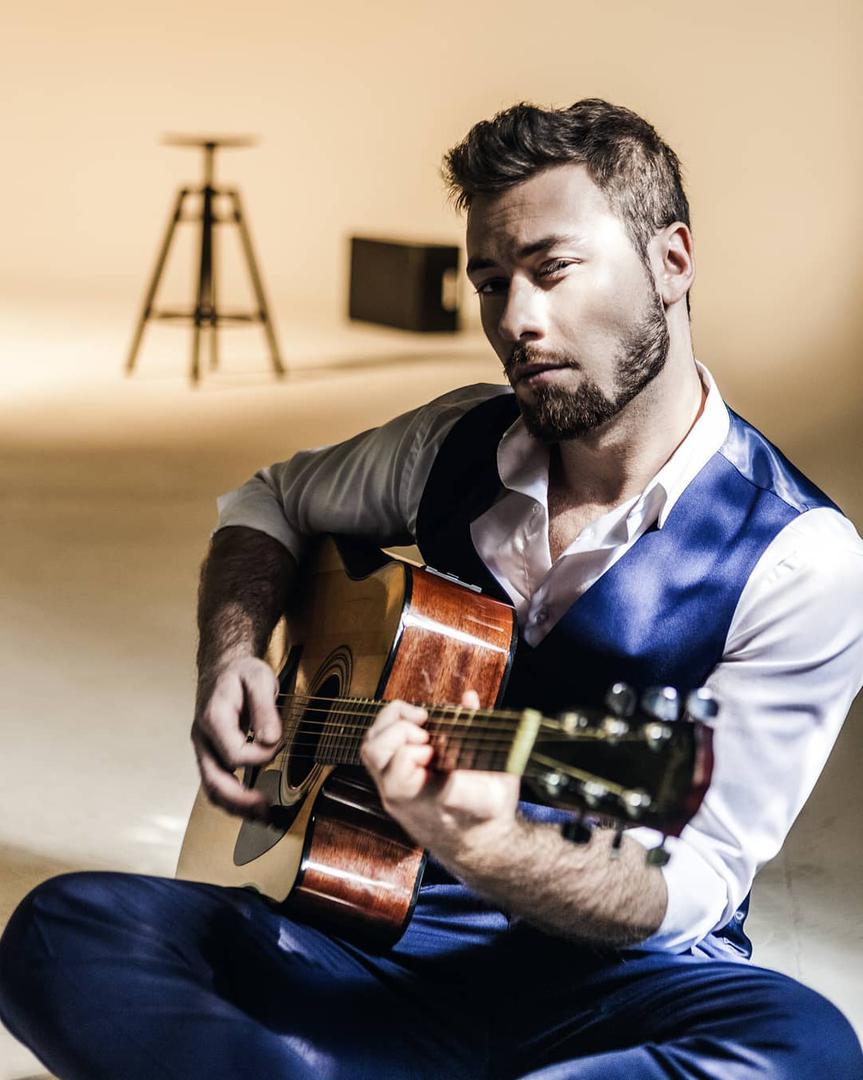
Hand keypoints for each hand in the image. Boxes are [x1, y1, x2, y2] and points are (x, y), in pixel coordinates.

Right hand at [191, 656, 282, 818]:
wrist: (223, 669)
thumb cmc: (241, 673)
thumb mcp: (259, 678)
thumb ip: (265, 708)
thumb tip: (271, 740)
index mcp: (214, 718)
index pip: (234, 753)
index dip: (261, 755)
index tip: (279, 742)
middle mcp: (203, 738)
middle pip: (214, 781)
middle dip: (240, 800)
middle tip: (266, 810)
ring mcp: (204, 749)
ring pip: (212, 789)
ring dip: (235, 807)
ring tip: (262, 816)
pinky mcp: (211, 756)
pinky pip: (217, 784)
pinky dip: (233, 800)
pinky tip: (252, 806)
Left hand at [360, 690, 519, 860]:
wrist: (477, 846)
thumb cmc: (489, 815)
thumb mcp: (497, 784)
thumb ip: (480, 740)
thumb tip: (468, 698)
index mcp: (428, 802)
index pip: (398, 772)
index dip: (413, 750)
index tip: (434, 747)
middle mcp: (401, 797)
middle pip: (374, 754)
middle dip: (398, 728)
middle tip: (425, 727)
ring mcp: (392, 790)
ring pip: (370, 750)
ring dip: (392, 725)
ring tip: (420, 721)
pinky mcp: (391, 784)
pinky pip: (376, 752)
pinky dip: (392, 730)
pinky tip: (418, 728)